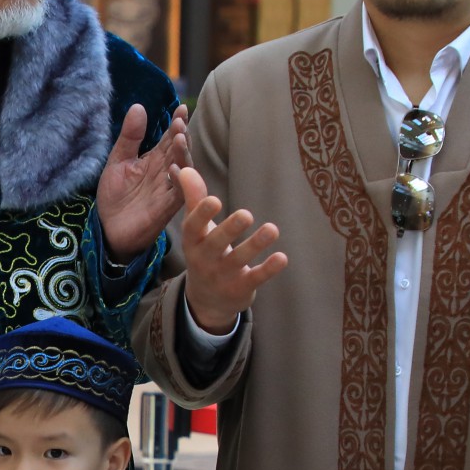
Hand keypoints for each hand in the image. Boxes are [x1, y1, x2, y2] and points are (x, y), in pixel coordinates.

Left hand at [96, 104, 188, 260]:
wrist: (108, 229)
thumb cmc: (114, 196)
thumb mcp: (118, 162)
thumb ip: (129, 137)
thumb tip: (138, 107)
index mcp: (154, 160)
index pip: (170, 138)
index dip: (177, 123)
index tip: (181, 108)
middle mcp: (165, 173)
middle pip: (179, 151)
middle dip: (181, 136)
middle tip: (180, 123)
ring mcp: (167, 190)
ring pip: (184, 170)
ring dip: (184, 155)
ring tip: (180, 140)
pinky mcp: (166, 208)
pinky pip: (178, 194)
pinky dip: (179, 182)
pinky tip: (175, 169)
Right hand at [177, 165, 286, 333]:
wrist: (206, 301)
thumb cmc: (204, 253)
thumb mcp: (197, 230)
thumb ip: (194, 198)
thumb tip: (186, 168)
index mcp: (193, 242)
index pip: (193, 227)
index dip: (202, 215)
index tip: (213, 200)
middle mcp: (205, 260)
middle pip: (216, 244)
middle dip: (230, 230)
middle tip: (246, 214)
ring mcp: (223, 276)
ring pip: (239, 260)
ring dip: (255, 245)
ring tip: (272, 229)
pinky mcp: (241, 288)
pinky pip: (255, 278)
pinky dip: (268, 269)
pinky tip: (282, 257)